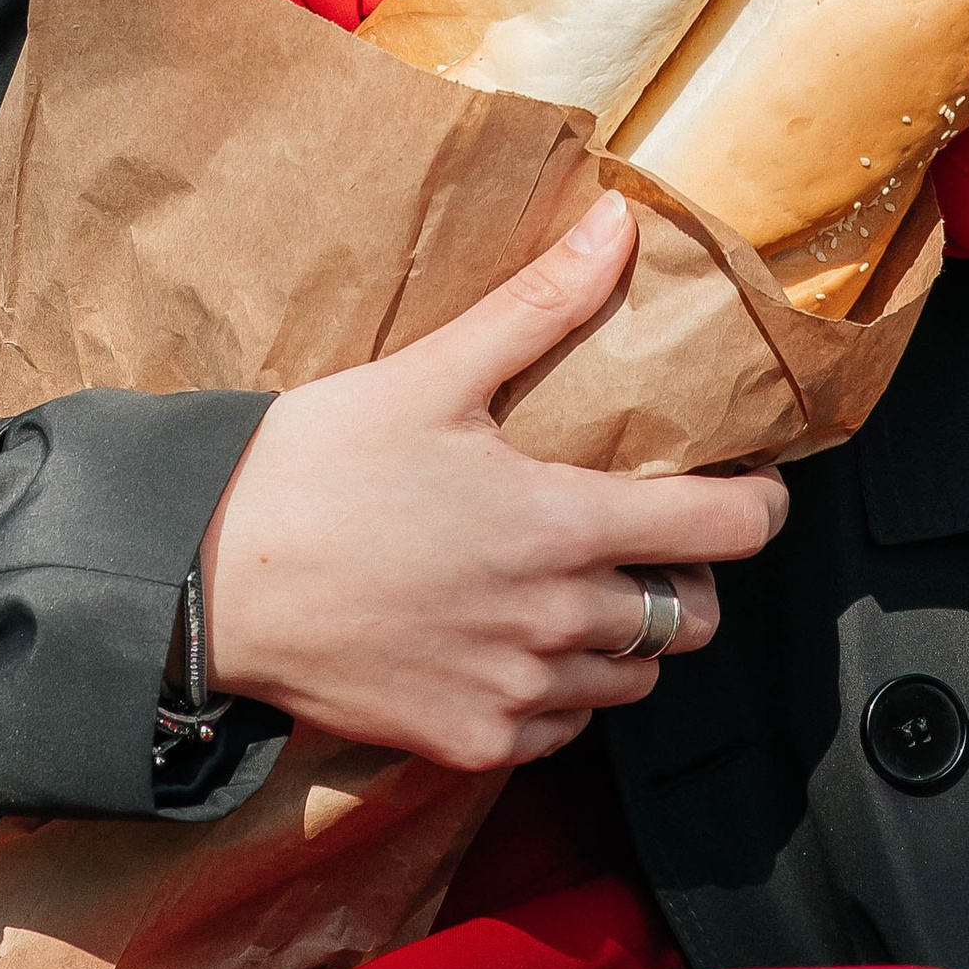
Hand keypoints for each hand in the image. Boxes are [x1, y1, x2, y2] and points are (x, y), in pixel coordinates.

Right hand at [197, 189, 787, 769]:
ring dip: (628, 635)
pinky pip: (561, 729)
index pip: (727, 533)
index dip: (760, 507)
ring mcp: (515, 693)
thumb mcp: (434, 372)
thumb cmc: (315, 470)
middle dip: (692, 574)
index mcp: (562, 524)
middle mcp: (556, 622)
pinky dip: (562, 691)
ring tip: (583, 583)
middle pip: (693, 616)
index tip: (751, 487)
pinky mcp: (467, 743)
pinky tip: (519, 639)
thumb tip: (618, 224)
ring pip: (632, 681)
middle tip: (654, 532)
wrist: (208, 582)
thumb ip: (541, 305)